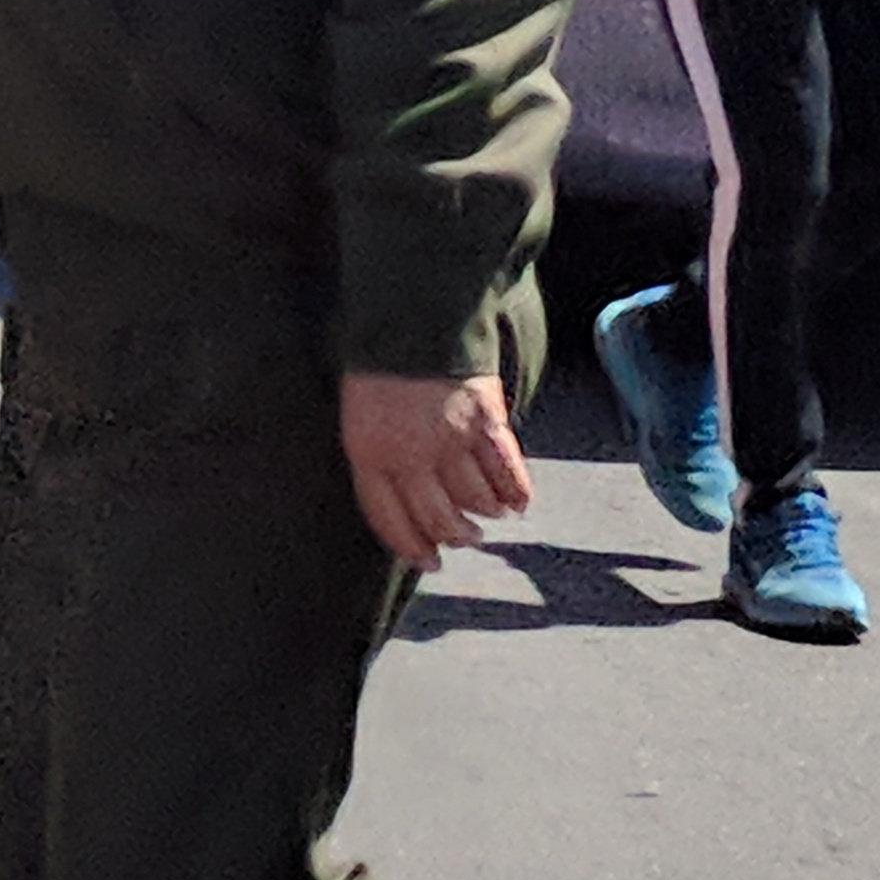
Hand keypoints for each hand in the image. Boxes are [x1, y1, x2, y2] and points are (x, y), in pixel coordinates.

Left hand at [339, 371, 529, 569]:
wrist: (413, 314)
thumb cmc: (381, 364)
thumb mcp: (362, 412)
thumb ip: (381, 455)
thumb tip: (409, 499)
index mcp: (368, 450)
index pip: (388, 517)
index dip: (411, 546)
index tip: (429, 564)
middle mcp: (409, 453)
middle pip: (438, 518)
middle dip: (455, 535)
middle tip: (467, 538)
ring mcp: (450, 440)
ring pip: (476, 502)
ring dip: (486, 513)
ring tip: (490, 514)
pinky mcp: (487, 423)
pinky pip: (507, 474)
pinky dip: (515, 493)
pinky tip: (517, 501)